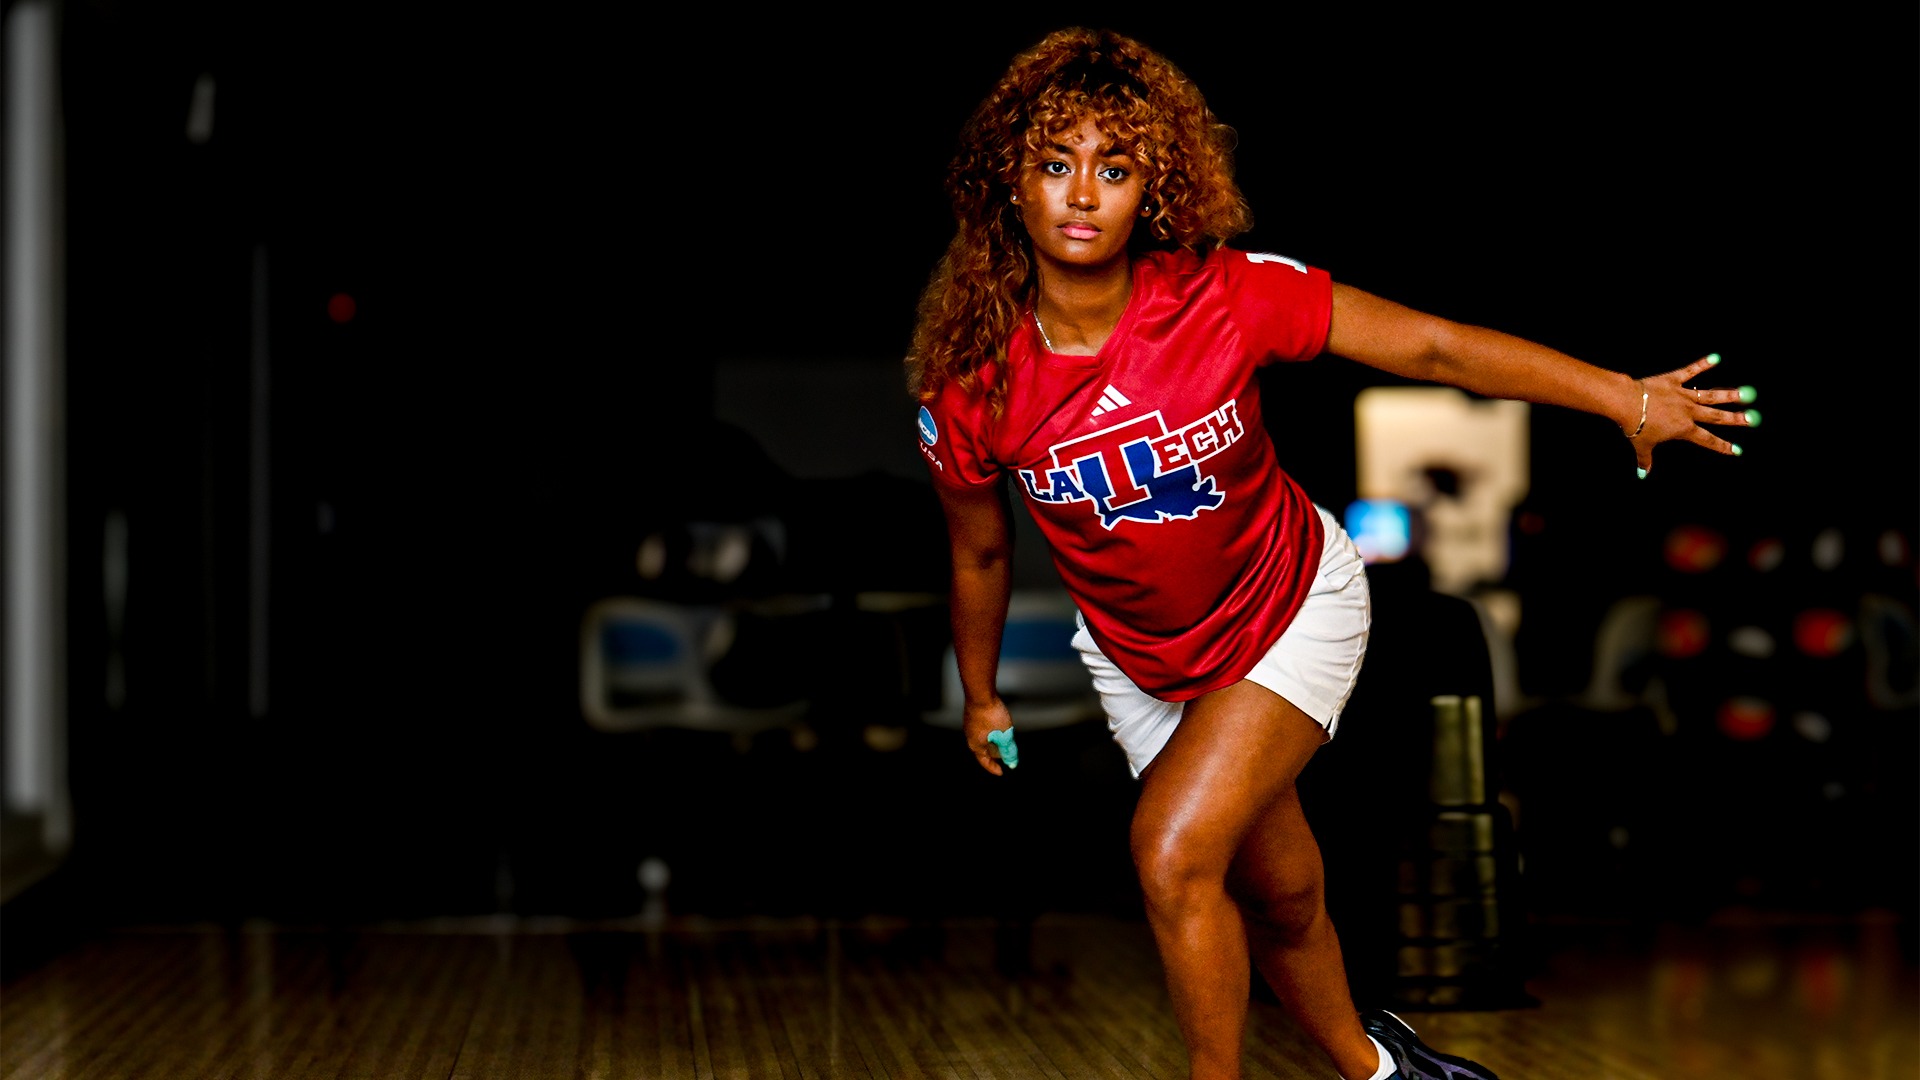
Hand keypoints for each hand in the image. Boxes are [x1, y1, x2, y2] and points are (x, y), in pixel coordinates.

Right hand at [963, 698, 1015, 775]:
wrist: (980, 693)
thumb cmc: (992, 715)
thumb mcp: (1004, 735)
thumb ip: (1008, 749)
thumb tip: (1011, 762)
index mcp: (976, 745)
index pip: (984, 761)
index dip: (994, 768)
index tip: (1002, 772)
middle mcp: (970, 737)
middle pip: (982, 751)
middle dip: (993, 755)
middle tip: (1003, 758)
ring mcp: (969, 725)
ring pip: (981, 739)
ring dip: (992, 743)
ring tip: (1001, 743)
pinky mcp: (972, 716)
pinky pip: (981, 730)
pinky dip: (990, 733)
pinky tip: (997, 728)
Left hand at [1628, 353, 1757, 475]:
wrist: (1627, 403)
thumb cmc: (1635, 426)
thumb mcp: (1641, 445)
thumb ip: (1645, 460)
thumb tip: (1643, 474)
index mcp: (1683, 429)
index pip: (1707, 440)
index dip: (1722, 446)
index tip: (1737, 450)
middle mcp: (1688, 412)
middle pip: (1716, 416)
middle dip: (1735, 419)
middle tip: (1752, 419)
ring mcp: (1682, 395)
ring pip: (1710, 395)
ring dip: (1728, 395)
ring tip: (1745, 393)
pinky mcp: (1673, 380)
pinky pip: (1690, 371)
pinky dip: (1702, 364)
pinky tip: (1715, 357)